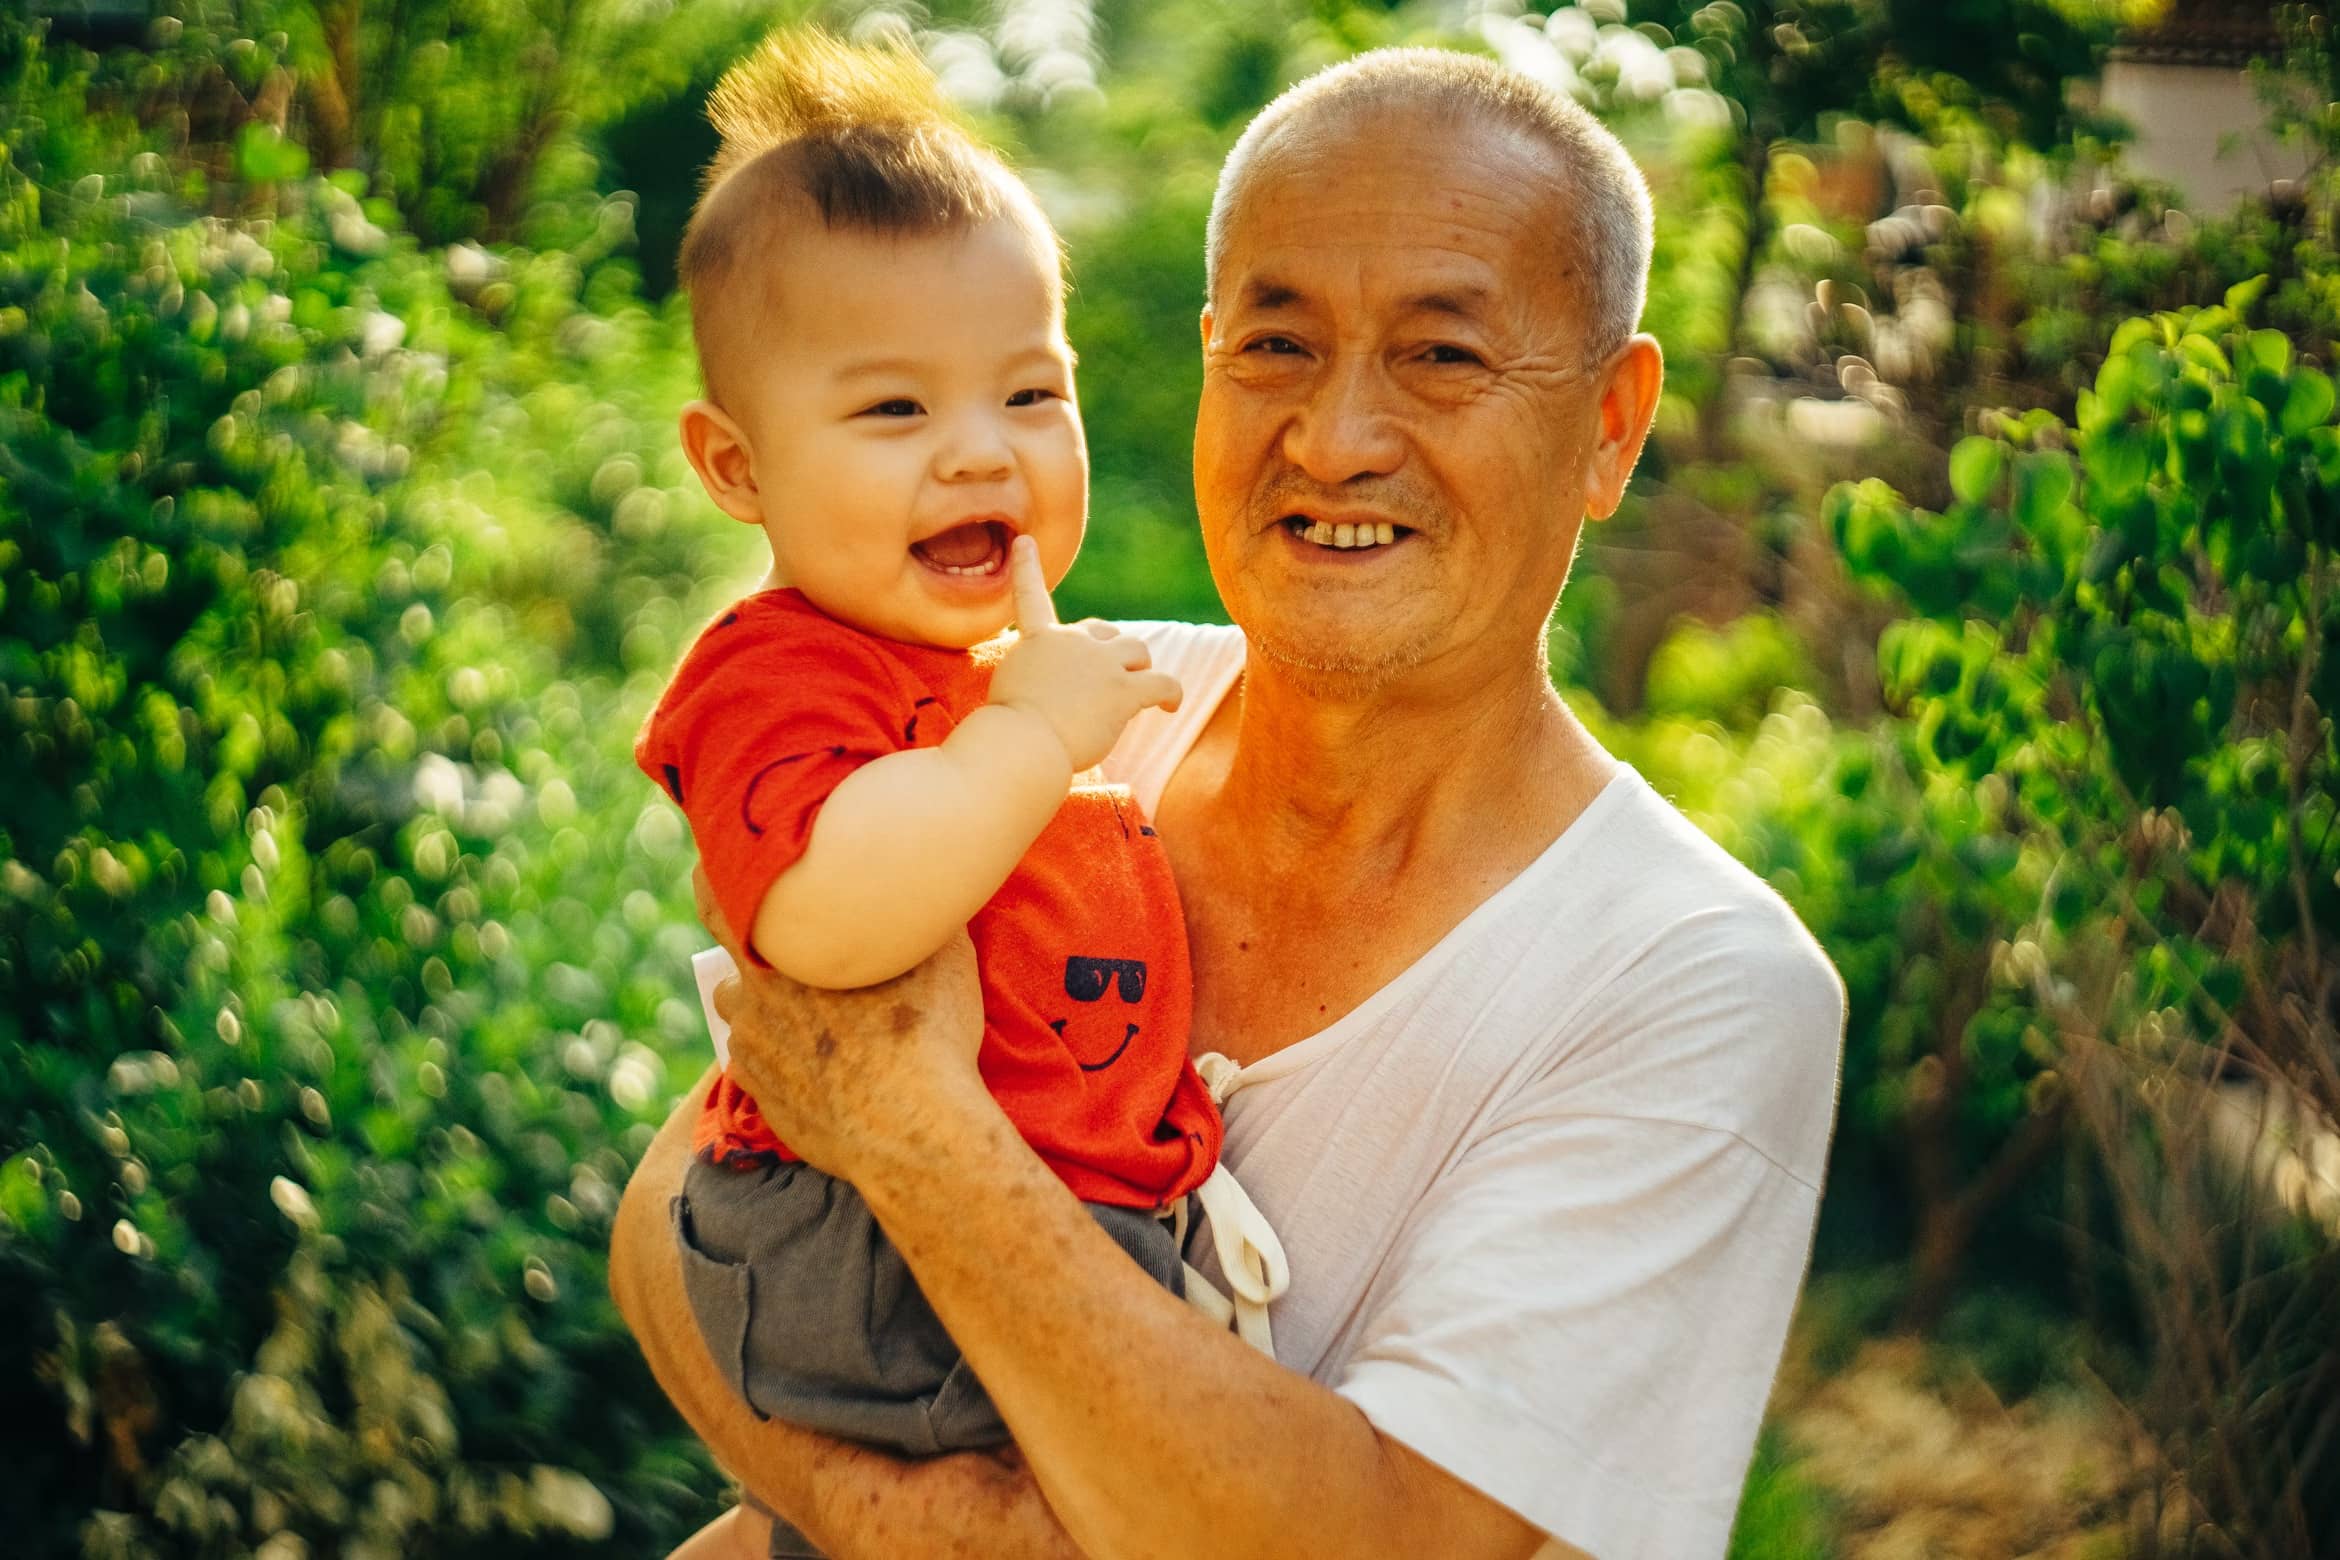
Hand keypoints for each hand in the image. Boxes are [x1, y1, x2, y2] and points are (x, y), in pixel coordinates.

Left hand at [692, 862, 986, 1175]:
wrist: (915, 1130)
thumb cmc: (927, 1033)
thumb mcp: (940, 954)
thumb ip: (912, 918)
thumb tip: (929, 895)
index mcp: (778, 953)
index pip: (717, 900)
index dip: (715, 885)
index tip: (726, 879)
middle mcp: (751, 1004)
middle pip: (729, 977)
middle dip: (754, 975)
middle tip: (798, 976)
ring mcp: (754, 1059)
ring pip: (744, 1030)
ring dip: (766, 1026)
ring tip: (817, 1033)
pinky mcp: (767, 1104)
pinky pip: (763, 1076)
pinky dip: (785, 1071)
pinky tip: (827, 1075)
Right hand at [990, 535, 1181, 770]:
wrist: (1022, 746)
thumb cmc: (1008, 731)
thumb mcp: (1009, 688)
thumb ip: (1032, 675)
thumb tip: (1052, 690)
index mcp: (1037, 641)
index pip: (1031, 598)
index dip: (1027, 568)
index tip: (1025, 541)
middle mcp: (1072, 642)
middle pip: (1105, 632)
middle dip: (1112, 651)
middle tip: (1109, 679)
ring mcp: (1101, 664)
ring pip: (1138, 652)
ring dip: (1140, 668)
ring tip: (1138, 690)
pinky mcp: (1124, 691)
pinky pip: (1163, 684)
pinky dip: (1171, 694)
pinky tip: (1170, 706)